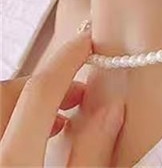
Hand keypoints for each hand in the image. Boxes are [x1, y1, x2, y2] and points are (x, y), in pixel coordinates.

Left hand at [0, 29, 124, 166]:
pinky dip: (12, 120)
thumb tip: (112, 109)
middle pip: (8, 92)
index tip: (86, 44)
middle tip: (76, 92)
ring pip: (0, 106)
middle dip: (43, 81)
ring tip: (57, 118)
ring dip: (26, 101)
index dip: (67, 60)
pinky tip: (31, 140)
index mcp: (15, 163)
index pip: (40, 92)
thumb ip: (91, 154)